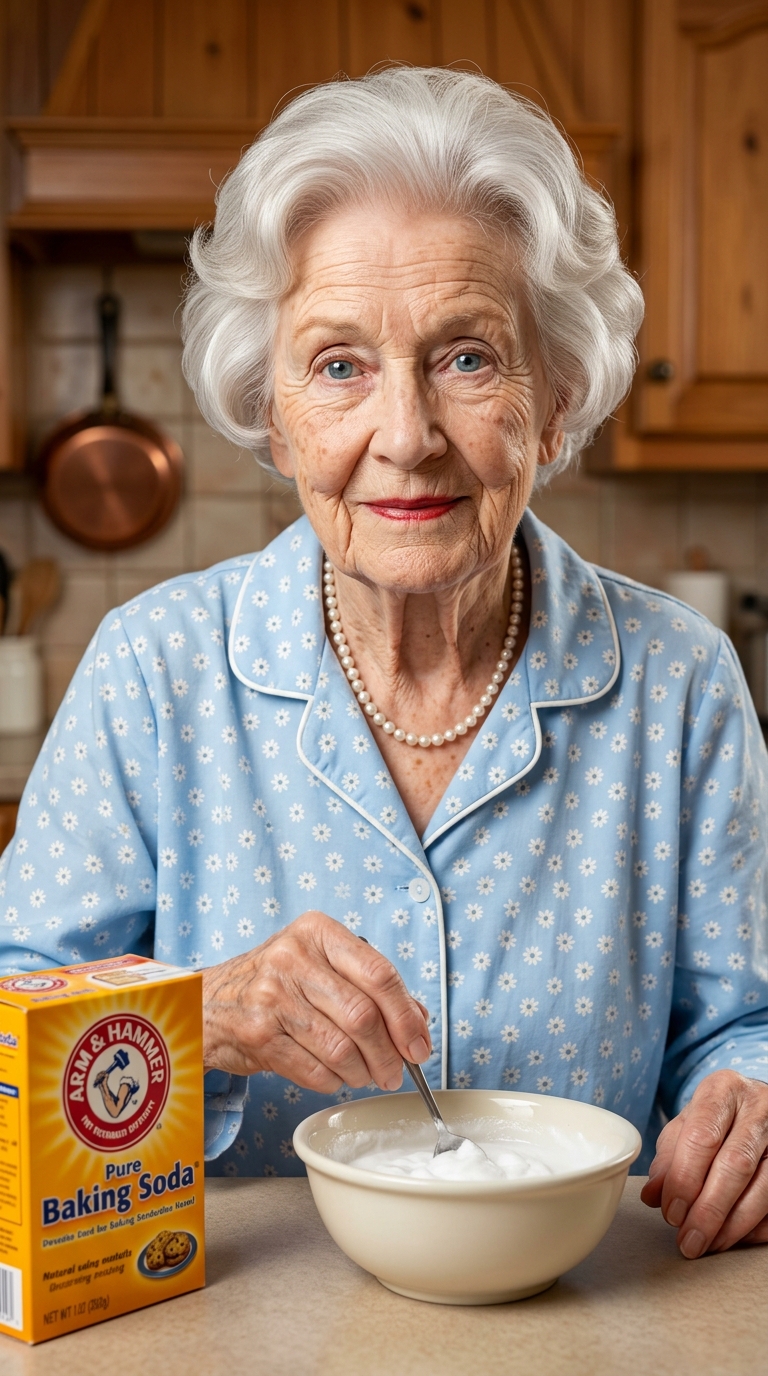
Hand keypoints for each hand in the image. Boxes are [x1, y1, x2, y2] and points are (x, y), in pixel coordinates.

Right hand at [202, 910, 430, 1094]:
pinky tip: (334, 1076)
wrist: (209, 1002)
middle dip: (389, 1054)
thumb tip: (419, 1021)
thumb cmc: (275, 982)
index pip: (379, 973)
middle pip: (363, 1015)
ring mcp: (271, 996)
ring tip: (366, 1075)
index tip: (419, 1044)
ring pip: (341, 1048)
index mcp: (317, 931)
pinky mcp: (257, 1034)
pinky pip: (314, 1070)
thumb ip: (369, 986)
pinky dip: (334, 1081)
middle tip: (396, 1071)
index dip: (406, 1015)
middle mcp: (292, 957)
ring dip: (363, 1072)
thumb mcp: (320, 964)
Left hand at [640, 1070, 767, 1256]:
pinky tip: (735, 1236)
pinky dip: (756, 1226)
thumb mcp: (686, 1125)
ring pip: (764, 1186)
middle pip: (735, 1164)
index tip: (671, 1213)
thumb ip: (668, 1158)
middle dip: (709, 1210)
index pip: (702, 1136)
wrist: (756, 1105)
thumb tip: (652, 1197)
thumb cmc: (716, 1117)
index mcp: (723, 1090)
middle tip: (689, 1240)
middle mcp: (759, 1107)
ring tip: (709, 1244)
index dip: (685, 1179)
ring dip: (733, 1224)